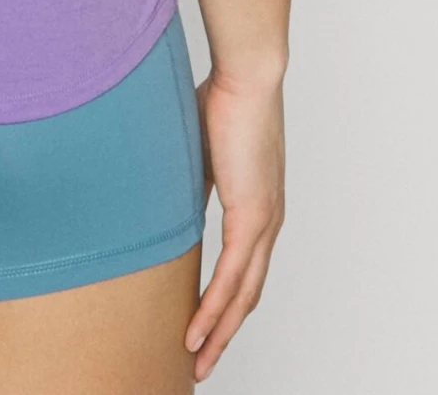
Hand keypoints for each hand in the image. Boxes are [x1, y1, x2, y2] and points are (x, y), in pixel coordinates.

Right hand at [185, 71, 285, 380]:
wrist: (246, 75)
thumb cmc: (223, 98)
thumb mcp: (201, 153)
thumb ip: (192, 182)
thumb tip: (170, 200)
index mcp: (258, 205)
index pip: (245, 269)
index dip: (227, 302)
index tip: (205, 326)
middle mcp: (268, 222)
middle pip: (248, 294)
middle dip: (224, 332)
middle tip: (202, 361)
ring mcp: (264, 222)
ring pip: (243, 295)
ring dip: (220, 332)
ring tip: (198, 360)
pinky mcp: (253, 216)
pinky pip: (233, 277)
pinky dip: (214, 309)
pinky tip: (197, 332)